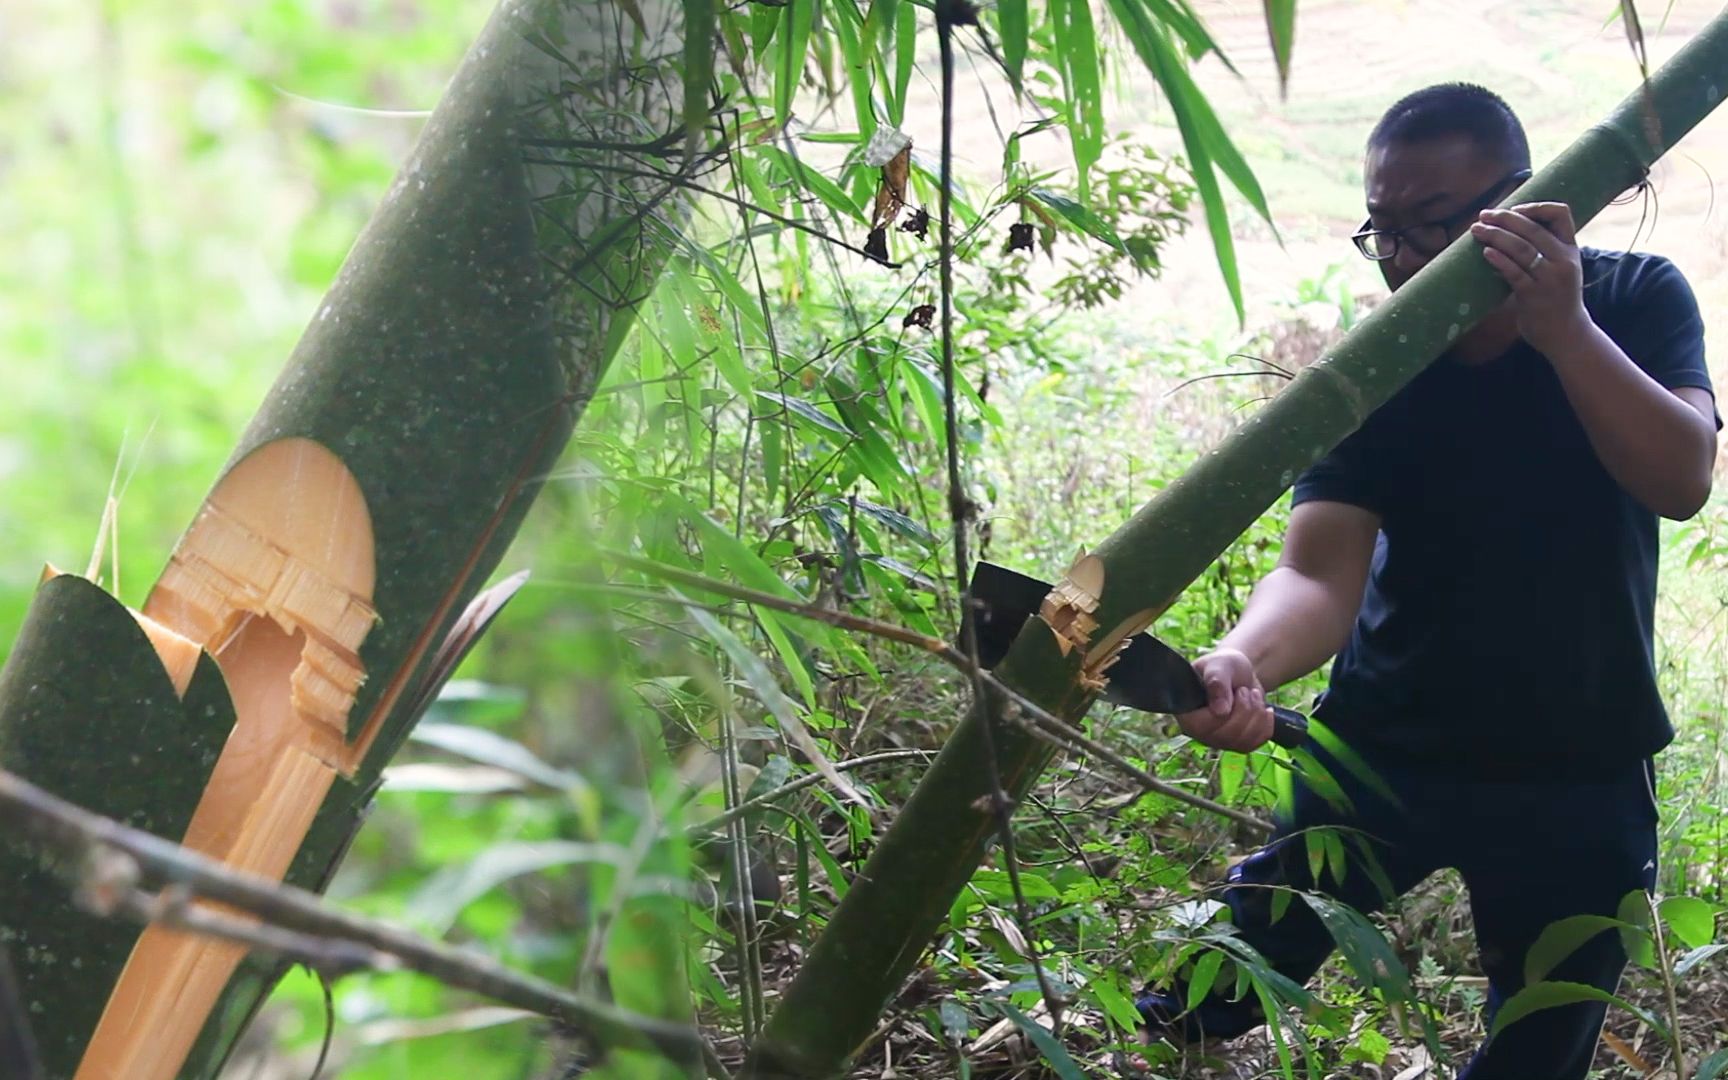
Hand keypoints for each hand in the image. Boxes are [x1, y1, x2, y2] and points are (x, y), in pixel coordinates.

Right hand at [1173, 648, 1273, 751]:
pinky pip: (1255, 743)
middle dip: (1245, 709)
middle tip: (1245, 690)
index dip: (1226, 711)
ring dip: (1256, 715)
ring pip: (1243, 741)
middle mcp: (1198, 731)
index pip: (1204, 726)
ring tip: (1253, 696)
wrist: (1238, 672)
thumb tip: (1220, 712)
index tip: (1237, 691)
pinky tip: (1264, 709)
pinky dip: (1265, 725)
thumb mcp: (1219, 666)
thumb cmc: (1223, 665)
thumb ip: (1217, 683)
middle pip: (1226, 736)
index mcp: (1186, 713)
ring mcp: (1218, 740)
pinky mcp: (1236, 743)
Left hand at [1469, 202, 1591, 358]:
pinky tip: (1485, 252)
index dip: (1536, 206)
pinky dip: (1499, 260)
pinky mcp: (1534, 296)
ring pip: (1521, 249)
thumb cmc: (1556, 297)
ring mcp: (1550, 279)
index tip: (1513, 208)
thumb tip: (1510, 226)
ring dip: (1495, 236)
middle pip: (1533, 229)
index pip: (1561, 214)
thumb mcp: (1561, 268)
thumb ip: (1545, 248)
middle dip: (1505, 218)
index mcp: (1570, 249)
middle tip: (1483, 215)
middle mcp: (1563, 261)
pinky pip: (1514, 273)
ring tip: (1476, 230)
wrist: (1566, 333)